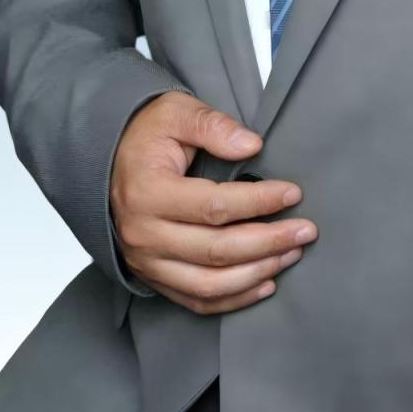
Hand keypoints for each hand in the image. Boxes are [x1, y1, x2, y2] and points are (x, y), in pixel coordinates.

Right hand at [109, 90, 317, 314]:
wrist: (107, 158)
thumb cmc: (146, 133)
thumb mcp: (176, 112)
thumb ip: (213, 126)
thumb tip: (253, 145)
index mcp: (149, 192)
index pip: (214, 206)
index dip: (259, 201)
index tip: (293, 193)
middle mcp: (144, 234)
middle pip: (216, 250)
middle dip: (268, 242)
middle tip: (305, 231)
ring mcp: (146, 261)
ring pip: (209, 283)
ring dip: (257, 273)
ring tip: (291, 254)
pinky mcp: (152, 276)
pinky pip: (196, 299)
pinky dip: (233, 299)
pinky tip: (265, 283)